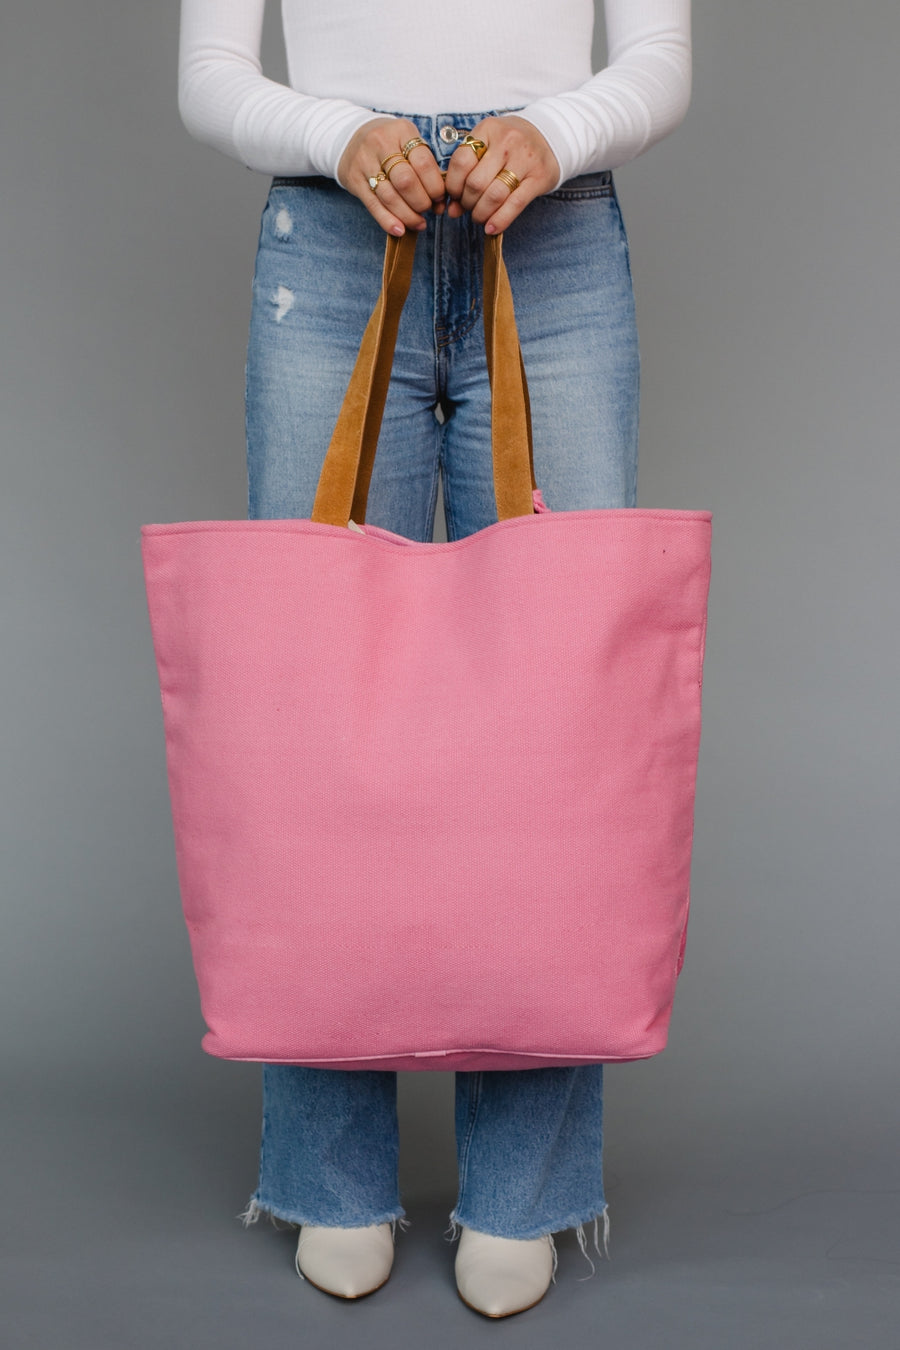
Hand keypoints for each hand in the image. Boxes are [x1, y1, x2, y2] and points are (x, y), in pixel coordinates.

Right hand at [337, 118, 446, 234]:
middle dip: (421, 202)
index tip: (439, 197)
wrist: (350, 137)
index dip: (435, 186)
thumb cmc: (390, 144)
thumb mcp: (408, 142)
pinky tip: (400, 230)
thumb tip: (440, 202)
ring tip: (418, 223)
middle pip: (406, 182)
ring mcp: (365, 162)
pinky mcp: (354, 180)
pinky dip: (388, 221)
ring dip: (407, 215)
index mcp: (401, 131)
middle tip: (427, 209)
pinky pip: (373, 205)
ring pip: (389, 197)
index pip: (423, 163)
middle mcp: (381, 144)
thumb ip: (426, 167)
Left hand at [443, 116, 559, 232]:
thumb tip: (451, 209)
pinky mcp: (539, 178)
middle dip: (467, 202)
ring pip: (494, 196)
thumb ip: (467, 173)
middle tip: (469, 207)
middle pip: (476, 183)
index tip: (455, 195)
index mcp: (488, 129)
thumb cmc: (510, 145)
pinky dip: (500, 221)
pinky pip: (515, 205)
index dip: (453, 185)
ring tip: (479, 217)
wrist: (550, 137)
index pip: (461, 162)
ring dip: (481, 214)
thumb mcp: (487, 146)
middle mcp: (507, 141)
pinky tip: (491, 228)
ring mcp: (525, 159)